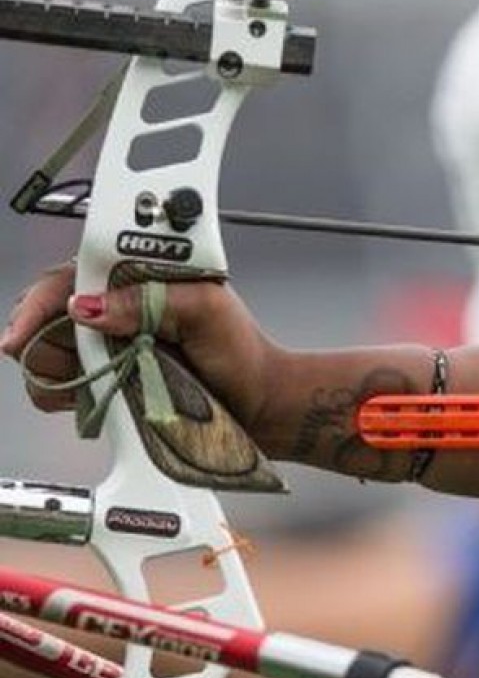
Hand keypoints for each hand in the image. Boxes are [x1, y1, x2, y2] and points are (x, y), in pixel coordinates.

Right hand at [2, 260, 280, 434]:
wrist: (256, 401)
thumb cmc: (240, 350)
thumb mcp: (205, 309)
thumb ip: (151, 299)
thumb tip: (91, 306)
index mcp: (130, 276)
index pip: (65, 279)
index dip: (38, 306)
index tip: (22, 336)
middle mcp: (108, 307)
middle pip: (42, 318)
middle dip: (52, 342)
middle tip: (93, 360)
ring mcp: (100, 344)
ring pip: (42, 356)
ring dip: (64, 372)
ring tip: (110, 377)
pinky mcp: (99, 378)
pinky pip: (55, 387)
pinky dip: (66, 395)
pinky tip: (102, 394)